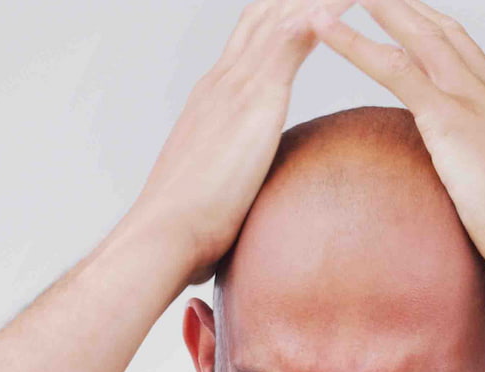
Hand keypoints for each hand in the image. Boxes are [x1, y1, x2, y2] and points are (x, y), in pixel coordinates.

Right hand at [124, 0, 354, 286]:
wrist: (164, 235)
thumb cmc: (187, 229)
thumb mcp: (216, 193)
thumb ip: (233, 183)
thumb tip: (243, 204)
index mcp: (213, 101)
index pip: (249, 42)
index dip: (278, 17)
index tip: (308, 5)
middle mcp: (221, 82)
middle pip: (263, 14)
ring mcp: (234, 86)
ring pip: (280, 15)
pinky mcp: (253, 99)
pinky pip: (291, 39)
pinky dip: (320, 14)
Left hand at [311, 0, 484, 283]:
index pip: (477, 63)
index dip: (445, 41)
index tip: (422, 29)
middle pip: (448, 34)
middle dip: (411, 10)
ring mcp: (477, 102)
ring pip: (420, 38)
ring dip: (383, 9)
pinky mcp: (452, 120)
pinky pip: (393, 70)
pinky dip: (354, 45)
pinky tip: (323, 29)